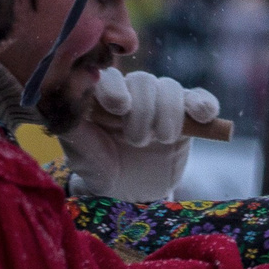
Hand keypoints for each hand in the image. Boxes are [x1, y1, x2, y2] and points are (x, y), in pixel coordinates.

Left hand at [61, 68, 218, 200]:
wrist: (130, 189)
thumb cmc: (99, 166)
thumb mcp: (81, 152)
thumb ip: (73, 126)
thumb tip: (64, 103)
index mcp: (105, 95)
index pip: (112, 78)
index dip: (117, 89)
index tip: (118, 108)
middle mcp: (135, 92)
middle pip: (145, 81)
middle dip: (143, 111)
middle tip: (137, 141)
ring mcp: (163, 101)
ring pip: (172, 88)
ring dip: (169, 113)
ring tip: (162, 139)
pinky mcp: (188, 114)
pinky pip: (200, 98)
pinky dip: (204, 104)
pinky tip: (203, 115)